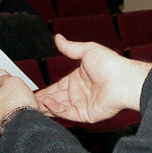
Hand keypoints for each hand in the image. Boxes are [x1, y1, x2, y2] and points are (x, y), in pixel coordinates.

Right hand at [35, 34, 151, 123]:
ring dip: (46, 105)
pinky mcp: (85, 114)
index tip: (32, 92)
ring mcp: (82, 104)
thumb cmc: (110, 64)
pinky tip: (47, 102)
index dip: (45, 90)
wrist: (123, 80)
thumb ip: (70, 47)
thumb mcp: (87, 50)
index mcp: (77, 80)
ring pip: (59, 107)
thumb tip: (58, 37)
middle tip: (27, 101)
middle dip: (42, 100)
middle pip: (55, 99)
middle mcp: (78, 93)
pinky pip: (67, 113)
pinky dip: (56, 109)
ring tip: (33, 103)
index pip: (57, 87)